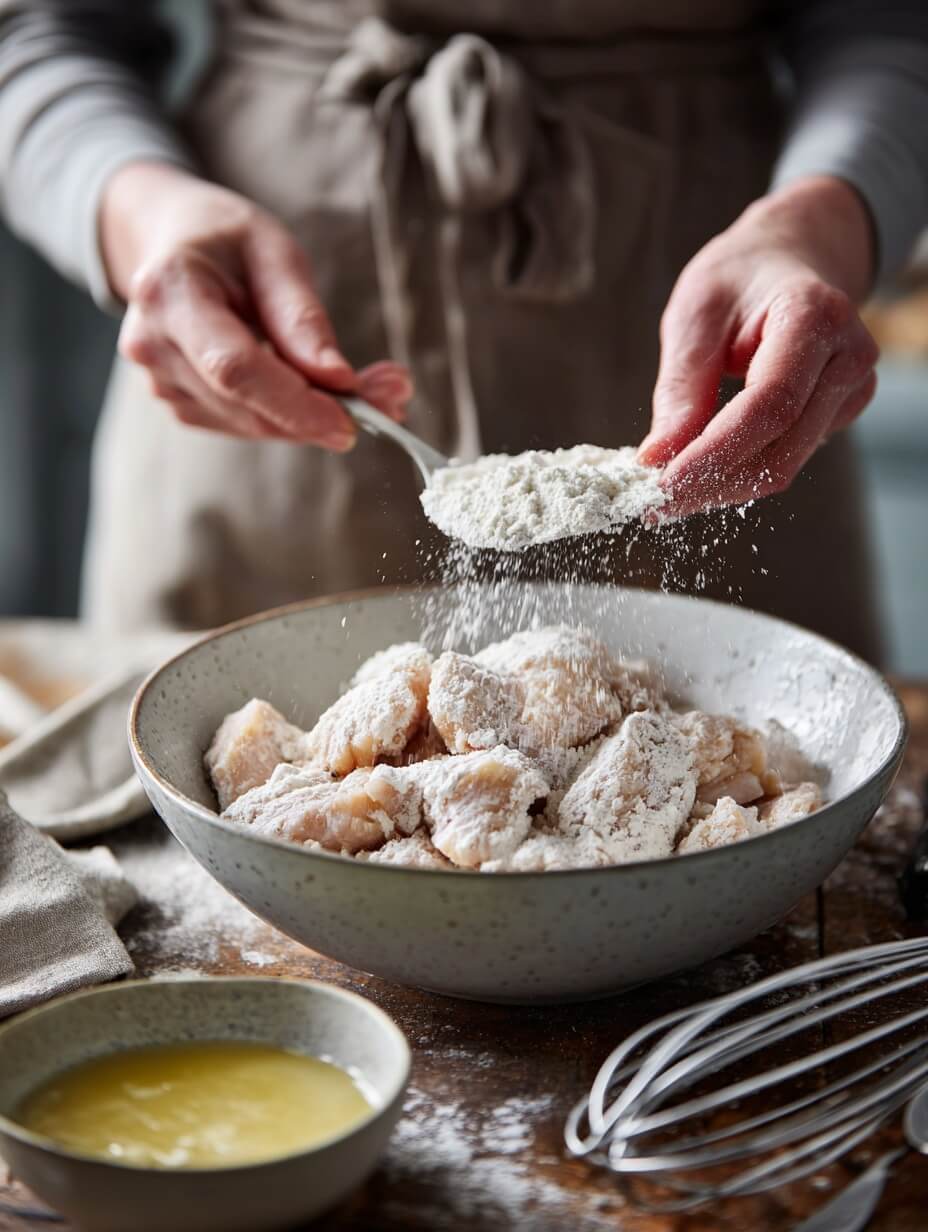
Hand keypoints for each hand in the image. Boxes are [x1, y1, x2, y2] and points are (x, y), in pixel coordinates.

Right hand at [100, 162, 410, 448]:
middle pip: (247, 404)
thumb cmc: (225, 237)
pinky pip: (246, 423)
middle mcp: (153, 345)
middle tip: (393, 399)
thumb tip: (339, 381)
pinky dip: (291, 416)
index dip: (296, 404)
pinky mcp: (180, 402)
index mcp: (170, 293)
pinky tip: (323, 394)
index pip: (236, 368)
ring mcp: (160, 380)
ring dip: (315, 418)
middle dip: (323, 412)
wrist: (169, 241)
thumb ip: (302, 318)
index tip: (354, 421)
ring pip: (251, 423)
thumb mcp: (274, 252)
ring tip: (373, 391)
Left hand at [639, 176, 878, 515]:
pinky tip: (699, 474)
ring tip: (668, 496)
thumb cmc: (739, 276)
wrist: (793, 257)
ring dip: (721, 489)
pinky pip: (786, 458)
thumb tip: (656, 458)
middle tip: (653, 503)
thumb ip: (681, 386)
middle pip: (780, 447)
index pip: (769, 405)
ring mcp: (853, 388)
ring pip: (784, 465)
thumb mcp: (695, 314)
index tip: (661, 482)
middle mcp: (848, 357)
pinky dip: (738, 474)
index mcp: (815, 317)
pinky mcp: (841, 412)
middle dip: (711, 483)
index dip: (714, 453)